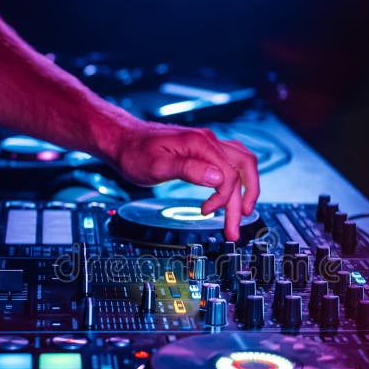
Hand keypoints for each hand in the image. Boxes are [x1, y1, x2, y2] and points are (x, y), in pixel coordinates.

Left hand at [111, 119, 258, 240]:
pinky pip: (230, 163)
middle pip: (243, 168)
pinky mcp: (203, 151)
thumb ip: (188, 170)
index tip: (206, 212)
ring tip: (240, 215)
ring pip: (240, 165)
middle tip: (236, 227)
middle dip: (245, 199)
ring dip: (244, 190)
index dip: (223, 197)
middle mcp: (208, 141)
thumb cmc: (135, 152)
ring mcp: (207, 144)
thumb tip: (218, 178)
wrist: (123, 140)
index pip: (229, 173)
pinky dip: (234, 181)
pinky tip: (229, 197)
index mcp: (200, 143)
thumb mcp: (157, 166)